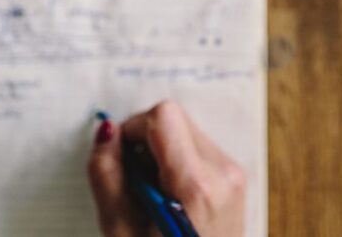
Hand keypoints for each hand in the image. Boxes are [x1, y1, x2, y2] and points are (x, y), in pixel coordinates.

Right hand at [87, 100, 246, 236]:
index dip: (132, 129)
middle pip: (174, 119)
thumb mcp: (120, 230)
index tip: (120, 157)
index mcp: (196, 185)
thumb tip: (106, 131)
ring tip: (152, 195)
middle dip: (146, 141)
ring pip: (185, 131)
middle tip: (133, 182)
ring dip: (161, 152)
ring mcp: (234, 175)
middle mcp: (223, 173)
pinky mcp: (235, 179)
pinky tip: (169, 197)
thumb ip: (107, 174)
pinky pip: (198, 148)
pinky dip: (177, 162)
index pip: (163, 116)